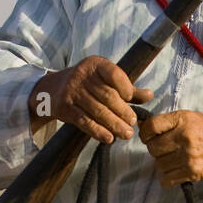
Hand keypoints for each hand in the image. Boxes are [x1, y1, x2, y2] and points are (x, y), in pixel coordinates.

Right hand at [28, 57, 152, 143]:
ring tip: (126, 134)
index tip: (130, 100)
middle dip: (122, 111)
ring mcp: (72, 91)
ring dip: (114, 124)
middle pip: (107, 96)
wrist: (52, 89)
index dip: (125, 87)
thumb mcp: (105, 80)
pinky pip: (84, 121)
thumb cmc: (87, 84)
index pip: (114, 74)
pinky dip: (97, 131)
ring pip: (97, 110)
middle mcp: (82, 75)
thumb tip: (150, 95)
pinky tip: (109, 138)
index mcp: (96, 64)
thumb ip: (127, 88)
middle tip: (132, 124)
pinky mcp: (65, 107)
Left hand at [139, 110, 202, 188]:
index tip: (148, 137)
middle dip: (156, 150)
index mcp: (183, 119)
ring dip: (163, 164)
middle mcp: (185, 136)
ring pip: (158, 164)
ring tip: (174, 160)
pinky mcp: (191, 171)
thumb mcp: (191, 118)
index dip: (145, 133)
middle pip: (152, 148)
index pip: (151, 126)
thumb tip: (142, 127)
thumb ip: (169, 122)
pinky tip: (176, 171)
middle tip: (166, 149)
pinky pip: (166, 179)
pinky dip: (167, 178)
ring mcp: (188, 155)